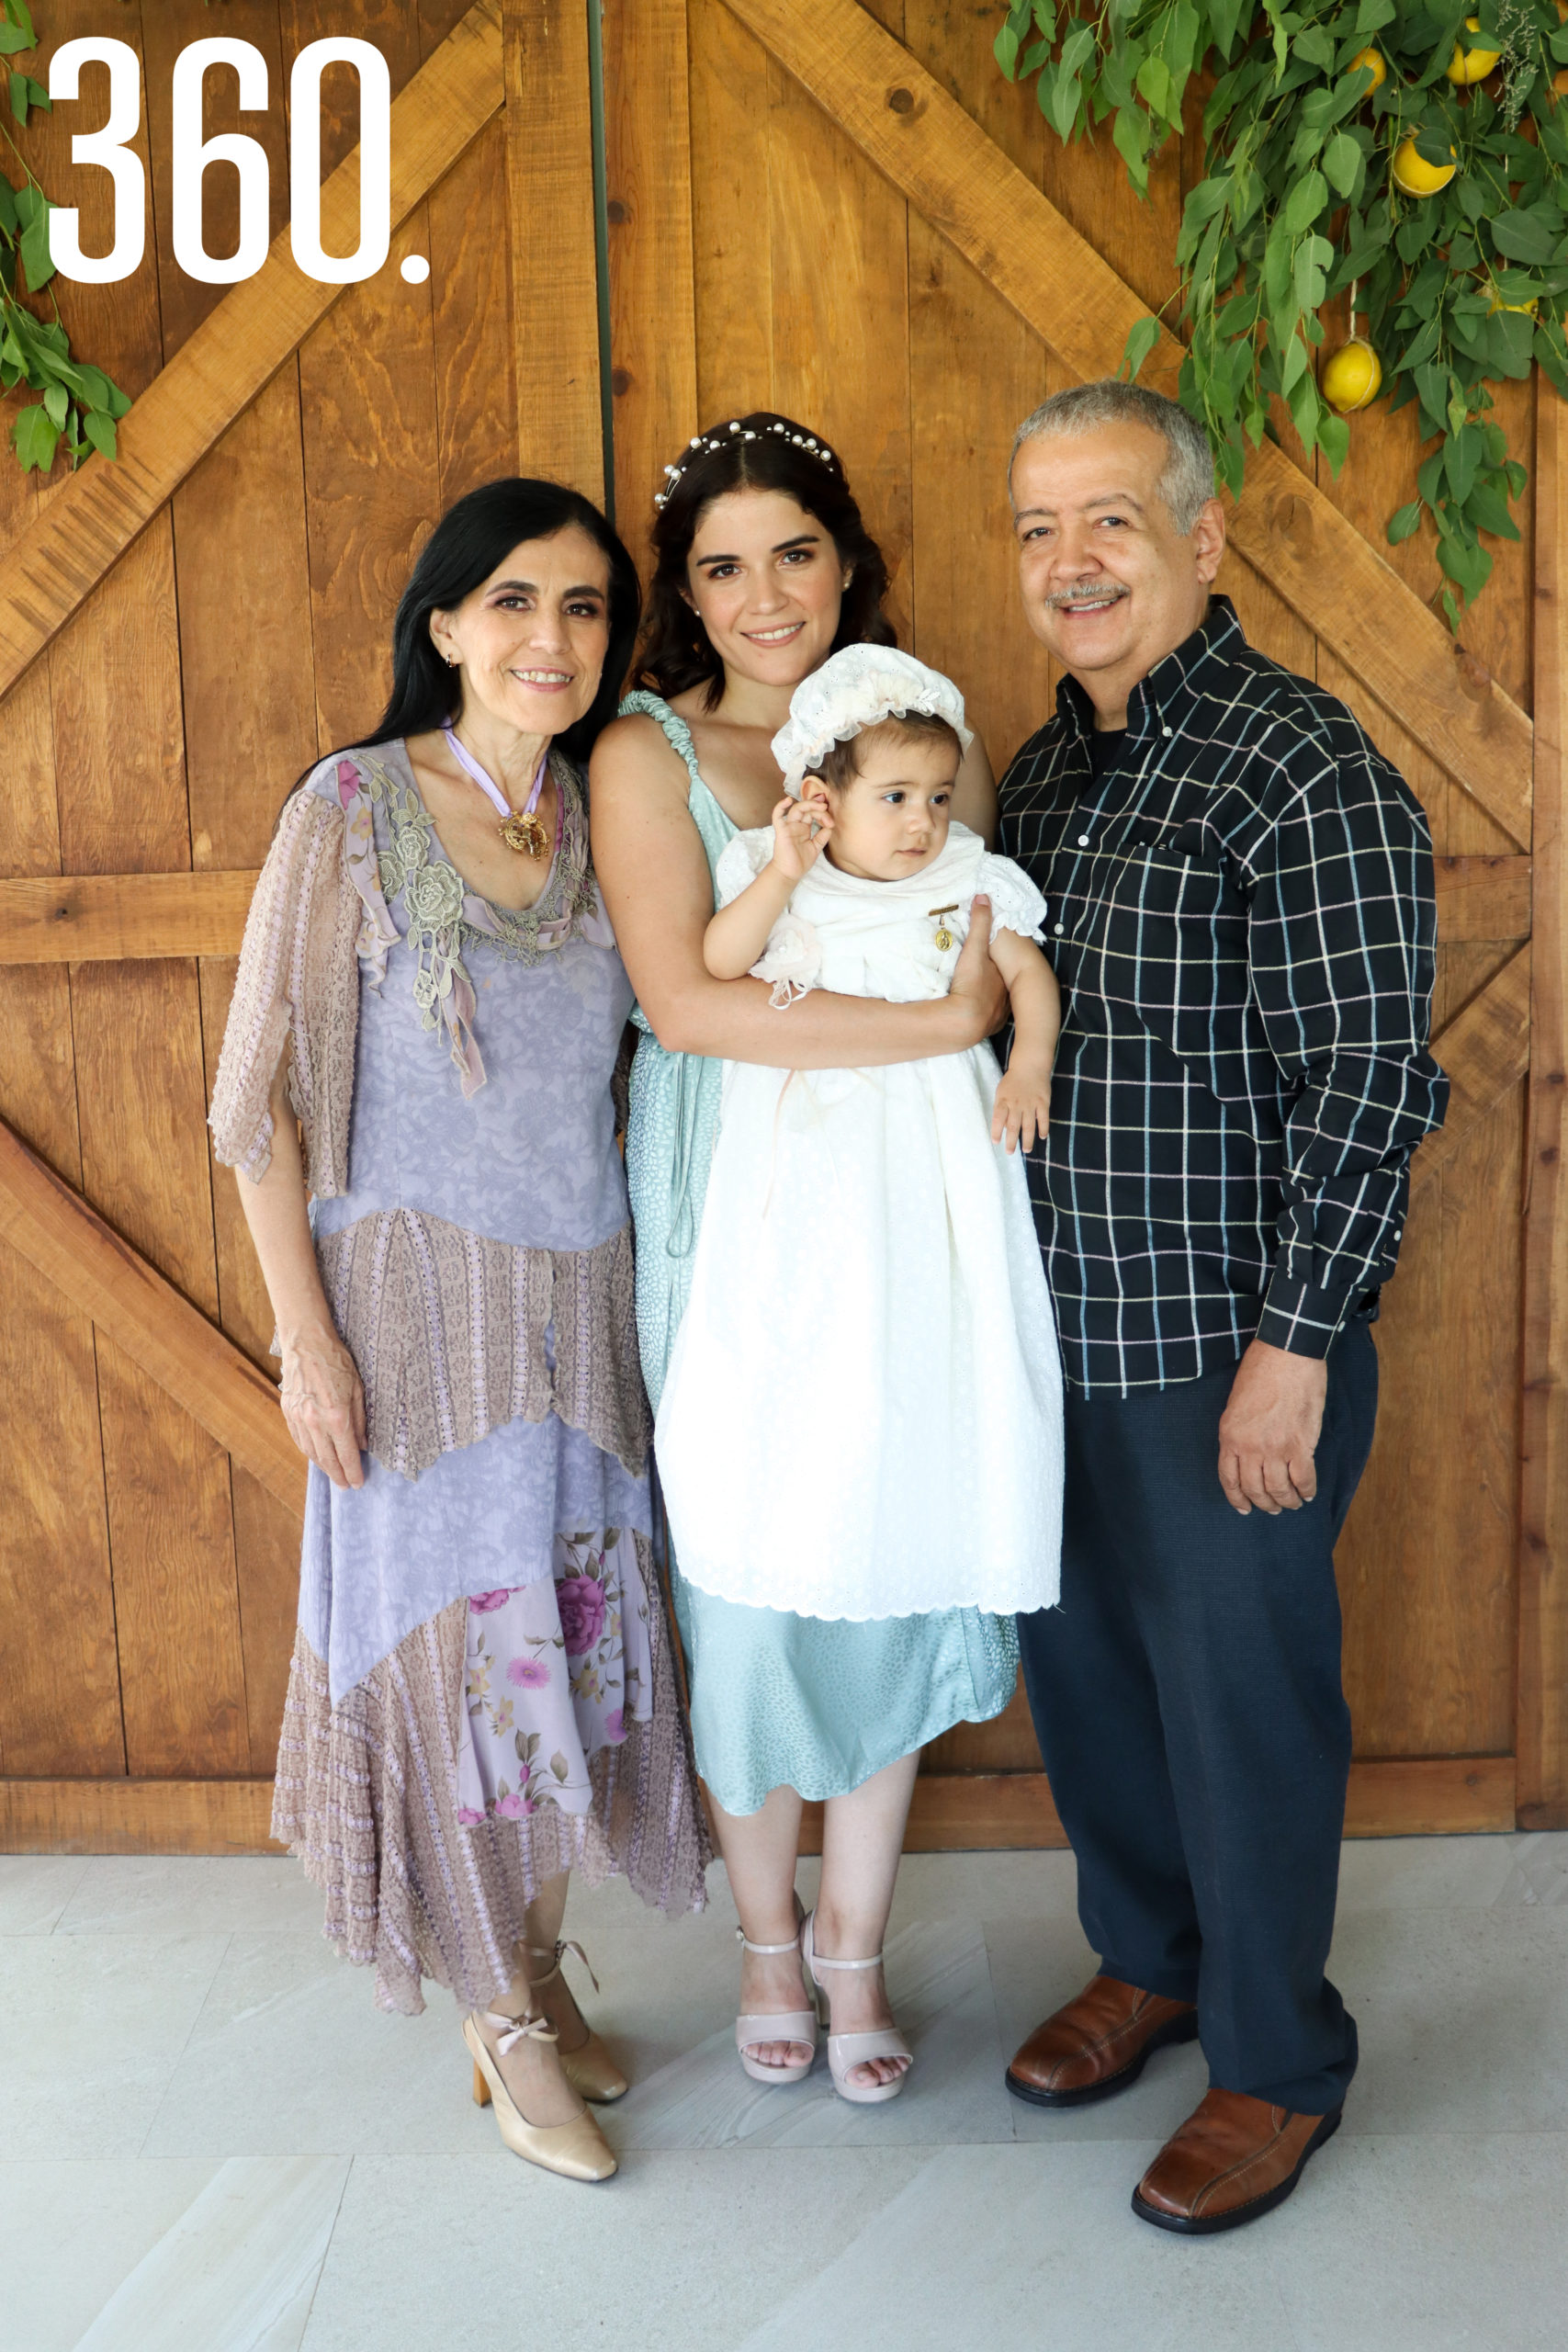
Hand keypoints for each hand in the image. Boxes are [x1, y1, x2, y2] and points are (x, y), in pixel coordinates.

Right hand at [280, 1333, 367, 1488]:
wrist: (306, 1343)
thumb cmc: (337, 1362)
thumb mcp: (359, 1390)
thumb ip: (360, 1421)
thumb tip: (362, 1445)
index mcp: (337, 1416)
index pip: (347, 1454)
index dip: (354, 1471)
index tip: (359, 1483)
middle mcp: (315, 1421)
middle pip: (328, 1459)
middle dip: (338, 1475)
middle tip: (346, 1485)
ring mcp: (298, 1418)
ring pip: (311, 1452)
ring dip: (323, 1467)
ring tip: (333, 1474)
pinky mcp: (287, 1412)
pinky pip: (298, 1439)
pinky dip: (308, 1451)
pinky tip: (316, 1456)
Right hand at [770, 792, 831, 883]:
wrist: (790, 874)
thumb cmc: (800, 862)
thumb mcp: (816, 848)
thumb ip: (822, 837)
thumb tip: (830, 827)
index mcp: (804, 828)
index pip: (813, 814)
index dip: (823, 814)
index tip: (831, 822)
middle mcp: (796, 825)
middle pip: (806, 809)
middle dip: (817, 807)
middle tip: (826, 808)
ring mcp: (788, 827)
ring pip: (797, 809)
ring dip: (809, 804)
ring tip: (821, 806)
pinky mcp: (781, 832)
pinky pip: (777, 816)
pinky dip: (780, 806)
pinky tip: (788, 800)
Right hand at [945, 897, 1009, 1043]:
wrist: (964, 1022)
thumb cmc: (971, 984)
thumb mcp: (974, 949)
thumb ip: (979, 923)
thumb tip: (983, 897)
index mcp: (1004, 978)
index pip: (1003, 966)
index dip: (997, 960)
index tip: (988, 957)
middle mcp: (1005, 998)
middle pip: (1000, 985)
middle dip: (994, 981)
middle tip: (980, 977)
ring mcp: (998, 1016)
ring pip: (996, 1003)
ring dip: (988, 999)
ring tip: (975, 995)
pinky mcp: (987, 1030)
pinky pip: (987, 1019)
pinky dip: (982, 1014)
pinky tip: (974, 1013)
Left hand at [991, 1061, 1050, 1152]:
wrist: (1029, 1065)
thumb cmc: (1012, 1081)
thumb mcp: (1001, 1093)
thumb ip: (1002, 1109)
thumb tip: (1005, 1128)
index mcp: (1003, 1101)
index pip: (998, 1119)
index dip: (996, 1131)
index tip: (996, 1142)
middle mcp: (1016, 1104)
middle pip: (1013, 1126)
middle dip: (1011, 1141)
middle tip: (1010, 1152)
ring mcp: (1030, 1104)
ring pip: (1029, 1126)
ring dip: (1028, 1139)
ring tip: (1026, 1150)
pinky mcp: (1043, 1102)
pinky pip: (1043, 1118)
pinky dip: (1043, 1128)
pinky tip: (1042, 1137)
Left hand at [1217, 1338, 1326, 1515]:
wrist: (1287, 1355)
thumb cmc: (1261, 1371)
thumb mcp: (1235, 1404)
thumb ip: (1239, 1432)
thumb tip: (1248, 1454)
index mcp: (1229, 1436)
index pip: (1229, 1479)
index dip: (1237, 1498)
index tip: (1244, 1508)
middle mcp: (1249, 1447)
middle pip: (1254, 1489)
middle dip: (1263, 1503)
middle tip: (1272, 1508)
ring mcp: (1275, 1448)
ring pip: (1279, 1490)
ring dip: (1286, 1501)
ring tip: (1292, 1503)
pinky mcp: (1300, 1445)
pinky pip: (1303, 1478)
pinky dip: (1306, 1490)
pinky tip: (1308, 1493)